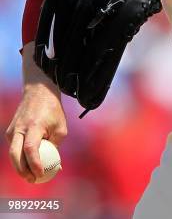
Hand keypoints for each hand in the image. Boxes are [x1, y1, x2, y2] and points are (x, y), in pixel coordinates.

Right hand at [5, 44, 66, 182]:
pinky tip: (29, 163)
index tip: (41, 174)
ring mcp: (13, 129)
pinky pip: (14, 148)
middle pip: (15, 155)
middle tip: (33, 179)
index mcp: (34, 126)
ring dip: (20, 166)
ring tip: (31, 175)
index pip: (30, 149)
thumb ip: (56, 146)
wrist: (38, 92)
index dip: (35, 164)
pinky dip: (20, 157)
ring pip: (12, 153)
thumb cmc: (53, 110)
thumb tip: (56, 167)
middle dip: (23, 170)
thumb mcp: (61, 127)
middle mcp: (20, 128)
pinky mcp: (10, 131)